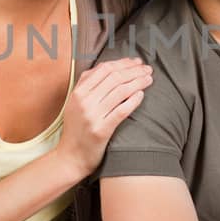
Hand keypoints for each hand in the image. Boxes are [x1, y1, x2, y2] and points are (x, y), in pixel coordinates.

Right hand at [54, 58, 152, 174]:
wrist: (70, 158)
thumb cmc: (77, 129)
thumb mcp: (76, 104)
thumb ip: (88, 85)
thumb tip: (111, 67)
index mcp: (78, 92)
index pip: (104, 69)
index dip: (123, 63)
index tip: (137, 62)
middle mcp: (84, 101)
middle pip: (114, 78)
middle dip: (134, 70)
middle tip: (148, 69)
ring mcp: (92, 116)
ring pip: (120, 91)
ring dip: (138, 82)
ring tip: (149, 79)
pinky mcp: (101, 130)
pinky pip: (121, 111)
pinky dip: (133, 101)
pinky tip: (141, 95)